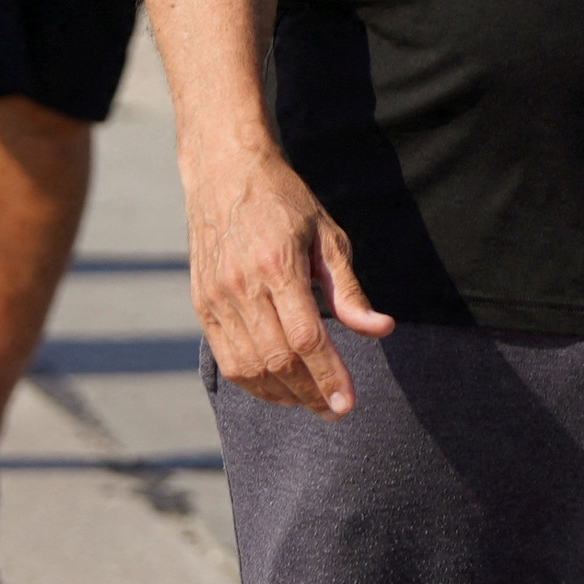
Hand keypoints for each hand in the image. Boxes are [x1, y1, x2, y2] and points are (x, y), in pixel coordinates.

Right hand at [183, 137, 391, 412]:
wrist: (225, 174)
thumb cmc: (284, 202)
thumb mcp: (327, 236)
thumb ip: (349, 289)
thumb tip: (381, 329)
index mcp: (277, 265)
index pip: (306, 338)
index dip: (329, 376)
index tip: (348, 403)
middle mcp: (242, 286)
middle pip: (277, 360)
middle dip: (310, 393)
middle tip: (336, 410)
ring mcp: (216, 298)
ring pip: (249, 367)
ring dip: (282, 395)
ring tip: (311, 401)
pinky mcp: (202, 305)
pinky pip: (227, 360)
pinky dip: (253, 383)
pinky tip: (278, 388)